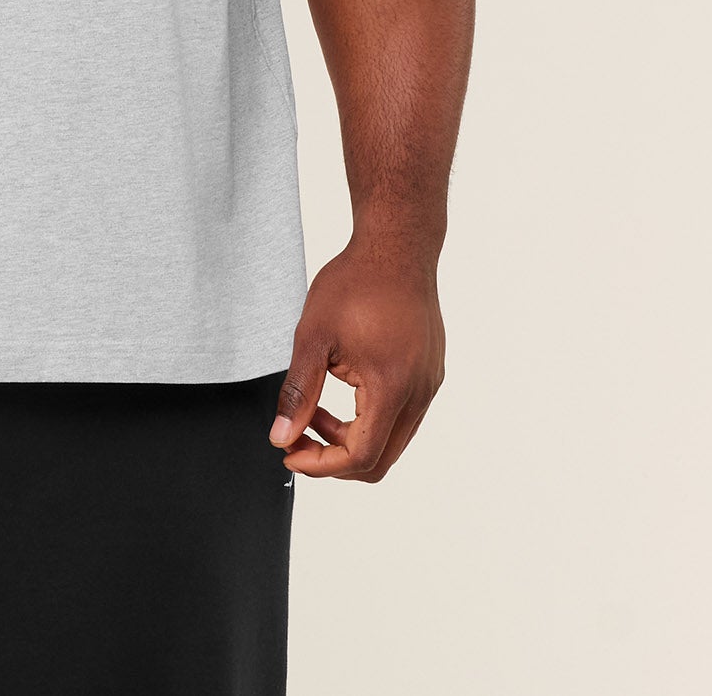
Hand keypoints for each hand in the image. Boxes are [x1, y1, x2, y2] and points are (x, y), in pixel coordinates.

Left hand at [269, 234, 445, 481]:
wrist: (396, 247)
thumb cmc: (354, 283)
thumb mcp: (314, 336)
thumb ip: (298, 392)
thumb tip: (281, 437)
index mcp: (392, 387)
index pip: (360, 456)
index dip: (321, 464)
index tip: (290, 452)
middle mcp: (419, 393)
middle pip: (380, 459)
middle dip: (334, 458)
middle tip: (298, 438)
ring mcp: (429, 384)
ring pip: (393, 439)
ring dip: (352, 437)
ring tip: (315, 410)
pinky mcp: (430, 373)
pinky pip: (403, 415)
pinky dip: (371, 417)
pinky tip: (343, 387)